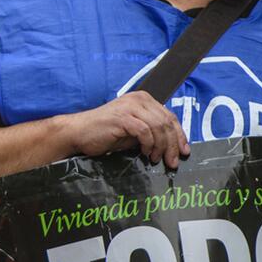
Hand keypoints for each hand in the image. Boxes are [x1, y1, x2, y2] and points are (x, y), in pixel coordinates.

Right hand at [59, 91, 189, 169]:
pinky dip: (149, 144)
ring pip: (158, 127)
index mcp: (142, 100)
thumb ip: (151, 132)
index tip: (183, 151)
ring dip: (161, 147)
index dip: (179, 135)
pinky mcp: (122, 117)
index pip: (169, 117)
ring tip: (157, 159)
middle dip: (173, 145)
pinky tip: (145, 153)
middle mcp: (138, 99)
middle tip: (172, 161)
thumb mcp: (133, 131)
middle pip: (166, 122)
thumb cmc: (104, 133)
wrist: (78, 132)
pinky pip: (145, 132)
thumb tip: (172, 145)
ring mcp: (130, 107)